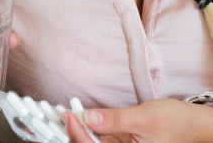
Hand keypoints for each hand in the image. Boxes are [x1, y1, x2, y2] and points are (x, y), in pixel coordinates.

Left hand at [63, 98, 212, 142]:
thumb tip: (89, 117)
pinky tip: (79, 117)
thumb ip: (116, 119)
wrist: (193, 123)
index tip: (68, 116)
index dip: (79, 134)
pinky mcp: (121, 142)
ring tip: (66, 115)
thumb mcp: (144, 118)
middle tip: (61, 116)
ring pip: (94, 141)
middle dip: (76, 133)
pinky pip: (101, 136)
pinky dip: (90, 127)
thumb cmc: (176, 122)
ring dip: (80, 130)